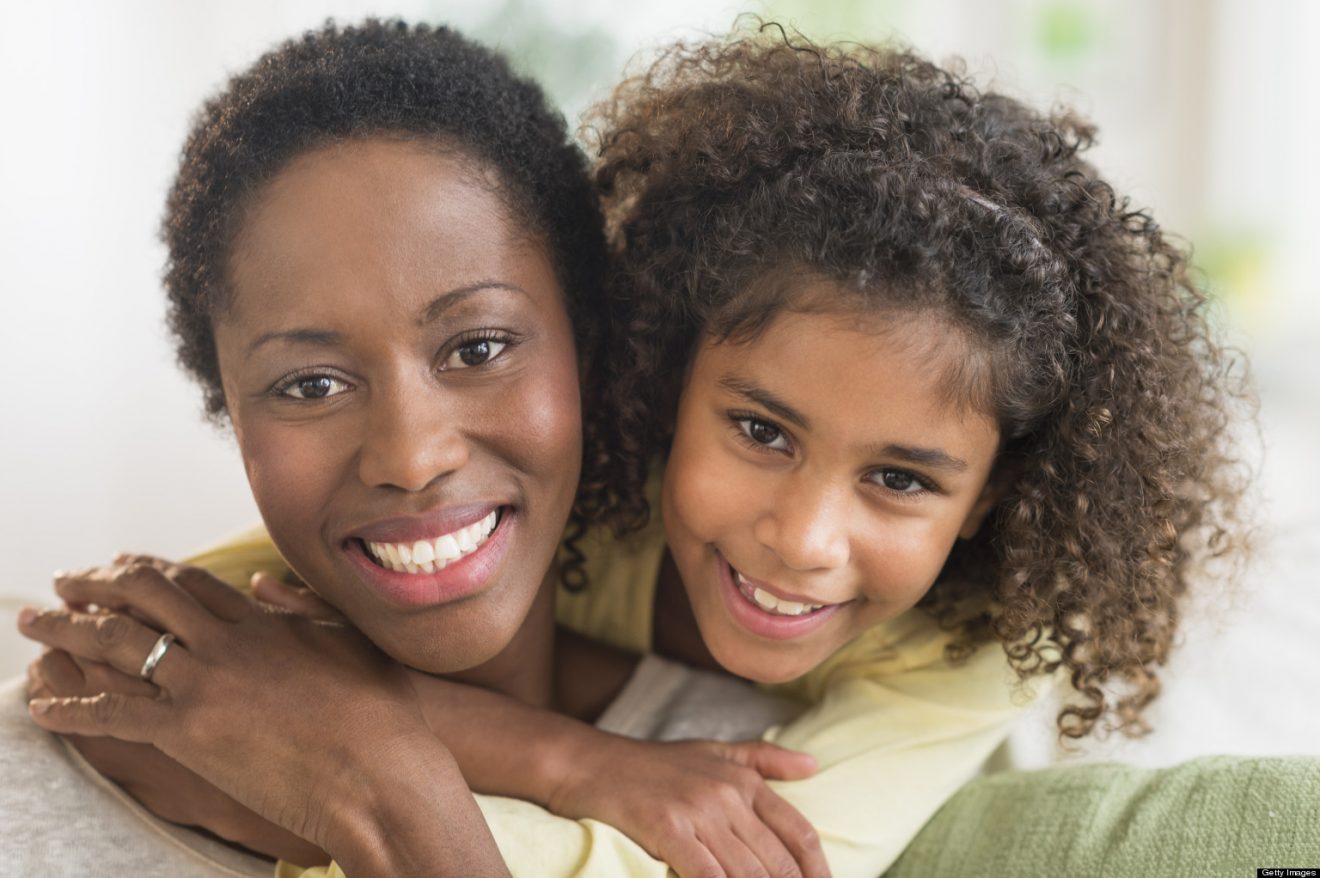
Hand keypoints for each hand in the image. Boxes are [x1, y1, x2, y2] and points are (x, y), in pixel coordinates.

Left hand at [15, 558, 486, 872]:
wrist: (381, 768)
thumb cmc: (381, 709)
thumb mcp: (346, 639)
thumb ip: (299, 606)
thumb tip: (261, 580)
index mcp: (261, 621)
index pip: (187, 580)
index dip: (146, 568)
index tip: (120, 565)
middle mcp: (224, 643)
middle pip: (142, 598)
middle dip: (95, 584)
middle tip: (66, 581)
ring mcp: (204, 686)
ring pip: (116, 646)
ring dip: (65, 631)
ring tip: (32, 624)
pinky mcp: (189, 736)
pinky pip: (113, 716)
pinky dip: (71, 708)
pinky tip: (41, 704)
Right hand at [550, 734, 828, 877]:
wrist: (589, 762)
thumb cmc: (652, 763)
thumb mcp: (713, 751)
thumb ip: (764, 759)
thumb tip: (813, 764)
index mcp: (745, 780)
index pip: (799, 835)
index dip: (817, 873)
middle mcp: (728, 795)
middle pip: (777, 863)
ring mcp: (698, 812)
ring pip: (746, 873)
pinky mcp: (668, 829)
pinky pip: (707, 875)